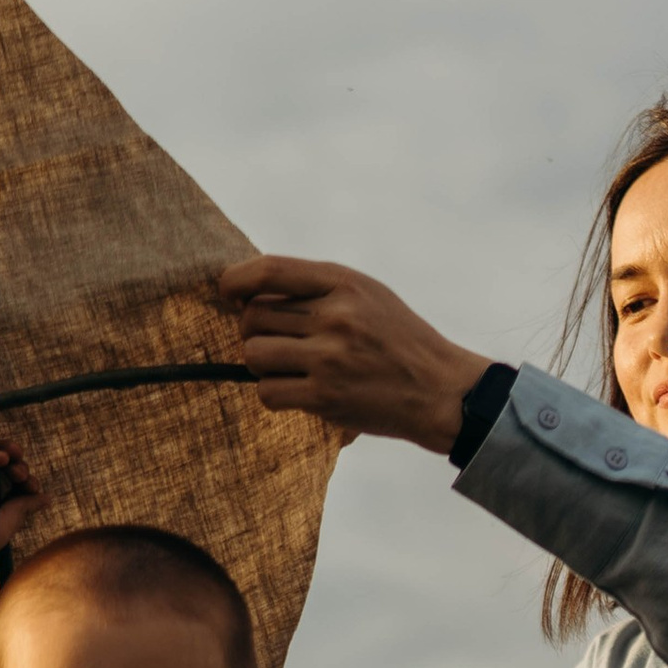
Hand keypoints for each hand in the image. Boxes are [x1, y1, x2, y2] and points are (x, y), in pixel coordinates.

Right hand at [0, 445, 38, 598]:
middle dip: (15, 464)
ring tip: (15, 455)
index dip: (23, 481)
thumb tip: (46, 498)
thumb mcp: (1, 528)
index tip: (32, 486)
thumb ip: (21, 509)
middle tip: (22, 471)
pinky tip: (0, 457)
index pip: (9, 486)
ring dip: (3, 453)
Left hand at [219, 256, 493, 452]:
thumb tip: (250, 293)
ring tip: (290, 367)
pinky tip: (297, 391)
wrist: (439, 389)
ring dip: (263, 364)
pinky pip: (268, 391)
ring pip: (254, 354)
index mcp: (345, 283)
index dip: (237, 280)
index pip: (271, 271)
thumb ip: (318, 288)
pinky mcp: (325, 397)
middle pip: (254, 316)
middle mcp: (336, 316)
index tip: (228, 290)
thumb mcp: (368, 295)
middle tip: (281, 342)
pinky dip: (274, 393)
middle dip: (256, 330)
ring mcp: (329, 358)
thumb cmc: (398, 340)